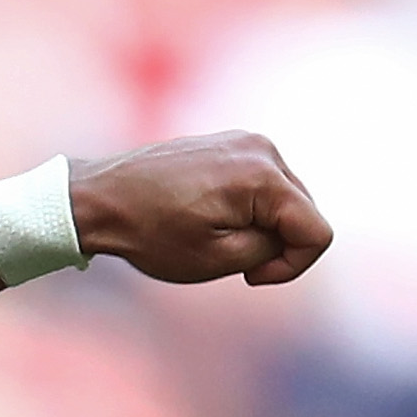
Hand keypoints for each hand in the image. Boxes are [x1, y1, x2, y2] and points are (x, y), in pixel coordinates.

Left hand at [72, 134, 331, 288]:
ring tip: (215, 236)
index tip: (250, 276)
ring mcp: (247, 140)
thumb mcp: (218, 259)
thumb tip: (288, 234)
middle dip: (278, 245)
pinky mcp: (232, 142)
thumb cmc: (151, 233)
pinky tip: (209, 217)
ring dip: (262, 227)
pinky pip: (263, 185)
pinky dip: (249, 209)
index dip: (292, 266)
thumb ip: (270, 248)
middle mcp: (262, 148)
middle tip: (231, 261)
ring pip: (286, 200)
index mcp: (263, 176)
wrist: (100, 198)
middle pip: (304, 213)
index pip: (317, 233)